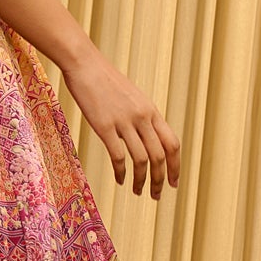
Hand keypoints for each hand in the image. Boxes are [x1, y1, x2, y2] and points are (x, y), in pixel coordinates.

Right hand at [61, 46, 180, 198]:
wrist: (85, 64)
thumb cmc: (105, 81)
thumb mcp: (131, 98)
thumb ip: (141, 117)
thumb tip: (145, 138)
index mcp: (151, 111)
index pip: (172, 143)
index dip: (176, 166)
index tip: (174, 182)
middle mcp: (142, 117)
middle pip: (160, 156)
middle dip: (161, 179)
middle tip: (157, 195)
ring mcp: (124, 121)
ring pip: (141, 160)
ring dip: (141, 180)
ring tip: (137, 191)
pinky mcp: (105, 126)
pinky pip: (119, 156)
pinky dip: (122, 172)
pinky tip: (120, 180)